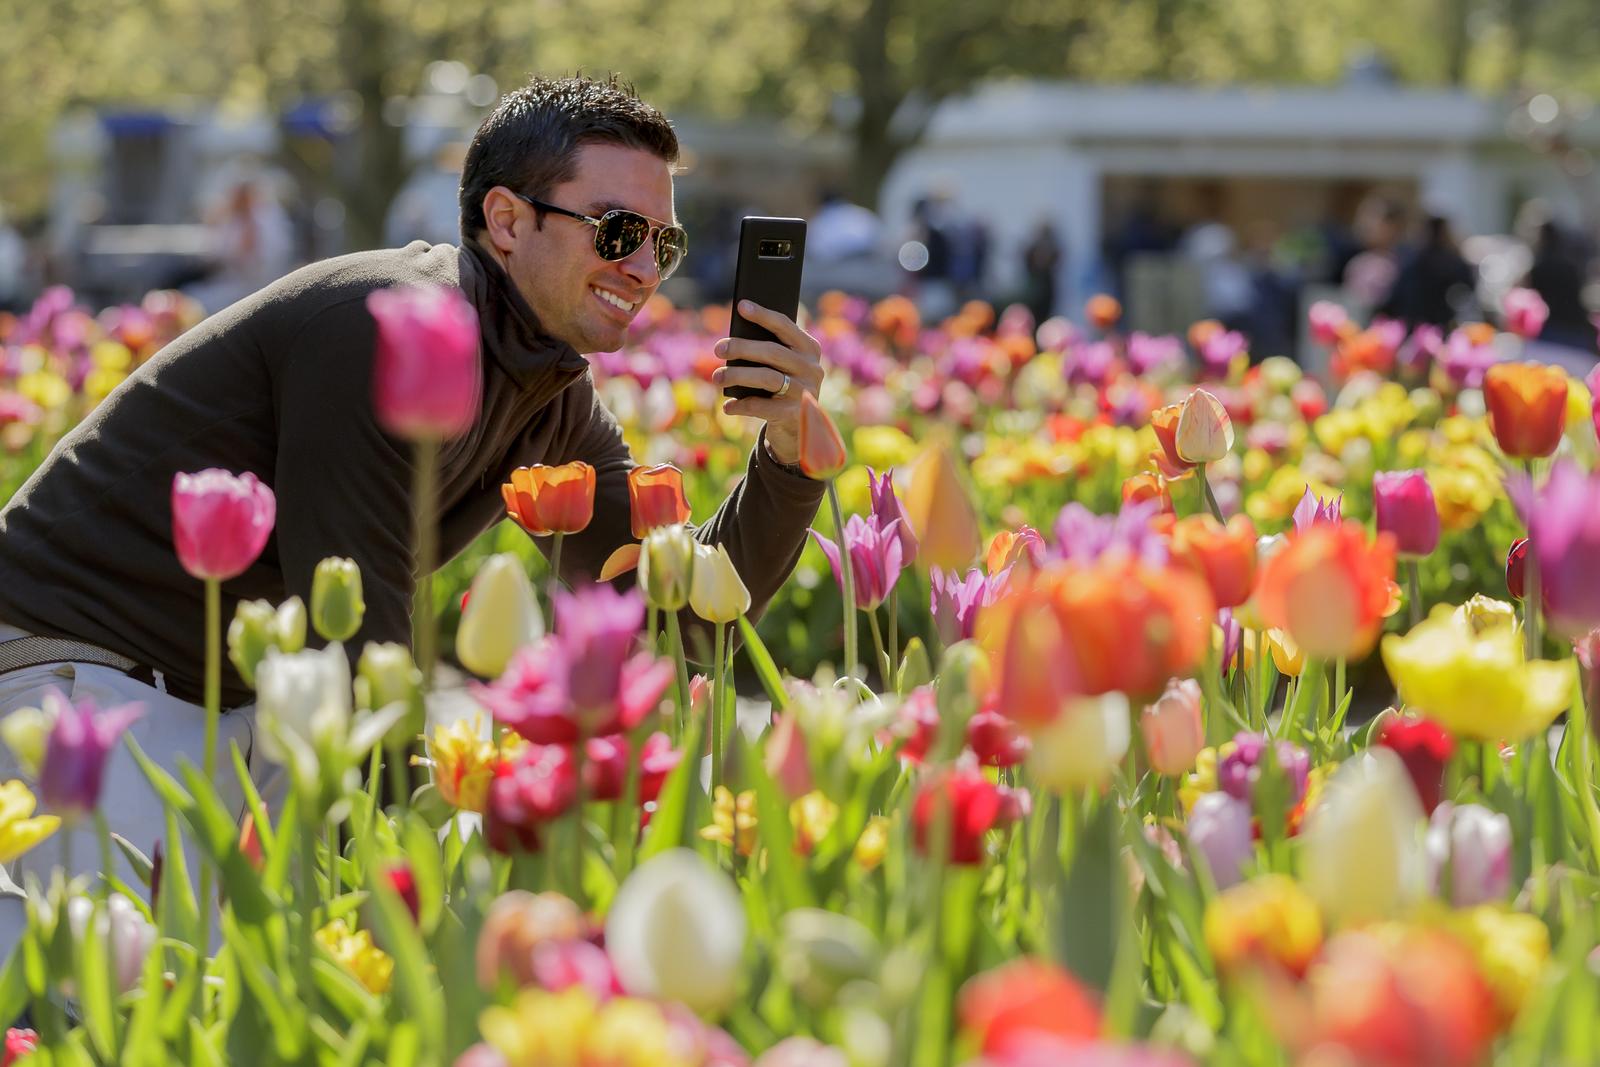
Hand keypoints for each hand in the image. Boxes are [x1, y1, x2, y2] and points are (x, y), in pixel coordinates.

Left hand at [710, 300, 824, 466]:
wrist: (800, 428)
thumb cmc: (783, 387)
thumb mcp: (781, 367)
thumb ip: (768, 352)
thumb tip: (733, 343)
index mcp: (809, 349)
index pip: (785, 326)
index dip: (763, 315)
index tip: (741, 306)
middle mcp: (812, 368)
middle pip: (773, 352)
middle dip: (742, 348)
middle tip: (718, 348)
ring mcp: (805, 392)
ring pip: (767, 378)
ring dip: (738, 375)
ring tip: (716, 377)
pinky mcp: (796, 415)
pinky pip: (764, 407)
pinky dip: (742, 406)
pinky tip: (728, 407)